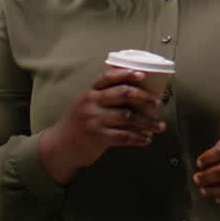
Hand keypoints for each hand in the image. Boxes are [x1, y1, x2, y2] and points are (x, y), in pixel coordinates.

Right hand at [38, 69, 165, 183]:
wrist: (59, 147)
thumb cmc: (78, 124)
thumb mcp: (85, 105)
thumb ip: (104, 97)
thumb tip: (136, 93)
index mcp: (89, 92)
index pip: (108, 77)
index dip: (126, 74)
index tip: (142, 75)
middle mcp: (91, 103)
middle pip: (122, 94)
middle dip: (144, 98)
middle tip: (157, 102)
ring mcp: (94, 120)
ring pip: (128, 118)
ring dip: (147, 122)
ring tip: (160, 126)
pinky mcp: (97, 137)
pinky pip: (124, 136)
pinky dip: (138, 138)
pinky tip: (147, 139)